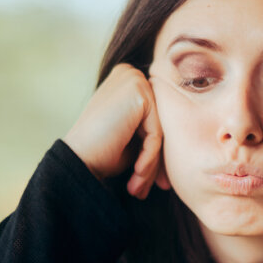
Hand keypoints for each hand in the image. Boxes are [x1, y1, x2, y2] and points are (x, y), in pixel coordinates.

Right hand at [62, 63, 169, 198]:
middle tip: (150, 188)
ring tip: (138, 189)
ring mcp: (134, 79)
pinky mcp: (138, 92)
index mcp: (128, 80)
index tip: (155, 182)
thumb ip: (154, 129)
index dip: (154, 152)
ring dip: (151, 164)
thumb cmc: (100, 152)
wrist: (76, 160)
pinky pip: (156, 133)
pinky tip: (135, 175)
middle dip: (156, 160)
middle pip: (160, 123)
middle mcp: (131, 73)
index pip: (155, 118)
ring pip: (160, 130)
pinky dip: (148, 158)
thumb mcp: (133, 138)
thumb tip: (186, 139)